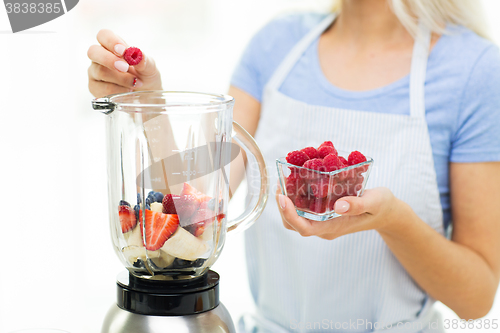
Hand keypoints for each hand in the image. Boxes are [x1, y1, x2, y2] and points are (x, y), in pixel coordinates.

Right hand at [87, 29, 161, 97]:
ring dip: (121, 79)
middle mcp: (100, 57)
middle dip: (109, 59)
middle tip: (125, 67)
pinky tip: (128, 91)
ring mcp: (95, 73)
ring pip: (100, 72)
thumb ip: (145, 61)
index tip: (123, 50)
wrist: (146, 96)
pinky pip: (103, 89)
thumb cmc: (145, 77)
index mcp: (112, 46)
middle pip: (93, 52)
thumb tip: (139, 55)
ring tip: (136, 83)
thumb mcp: (150, 68)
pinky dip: (118, 90)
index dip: (111, 41)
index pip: (103, 35)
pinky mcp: (95, 88)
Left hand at [276, 186, 405, 239]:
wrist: (388, 212)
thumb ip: (358, 204)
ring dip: (287, 201)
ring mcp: (323, 222)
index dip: (289, 214)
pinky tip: (297, 179)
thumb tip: (338, 206)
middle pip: (294, 224)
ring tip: (284, 180)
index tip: (282, 197)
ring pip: (296, 217)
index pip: (304, 228)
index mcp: (333, 228)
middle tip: (279, 184)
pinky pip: (305, 208)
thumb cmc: (383, 207)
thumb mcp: (375, 202)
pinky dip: (296, 196)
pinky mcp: (324, 214)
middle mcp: (324, 227)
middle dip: (282, 207)